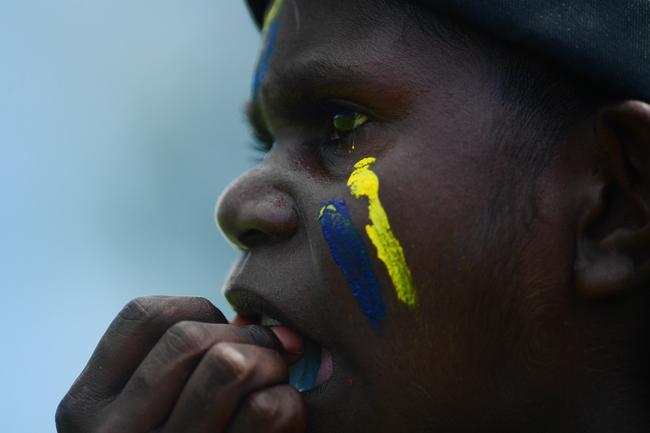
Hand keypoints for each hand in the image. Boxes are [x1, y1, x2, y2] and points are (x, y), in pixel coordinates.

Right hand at [56, 296, 305, 432]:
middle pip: (191, 337)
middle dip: (244, 336)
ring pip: (230, 364)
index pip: (145, 316)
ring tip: (275, 379)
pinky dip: (288, 401)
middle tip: (266, 357)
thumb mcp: (146, 409)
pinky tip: (282, 416)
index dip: (199, 311)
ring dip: (270, 362)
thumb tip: (261, 321)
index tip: (223, 334)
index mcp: (86, 406)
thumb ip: (185, 359)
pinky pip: (269, 410)